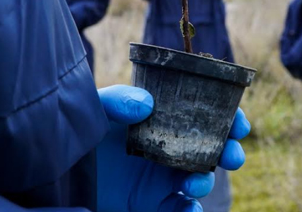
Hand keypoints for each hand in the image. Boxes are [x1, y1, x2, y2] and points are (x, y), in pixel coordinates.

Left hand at [96, 85, 249, 211]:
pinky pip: (182, 210)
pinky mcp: (153, 205)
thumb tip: (147, 104)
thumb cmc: (82, 131)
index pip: (207, 114)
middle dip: (229, 152)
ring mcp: (163, 178)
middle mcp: (171, 148)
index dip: (229, 118)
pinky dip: (190, 211)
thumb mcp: (97, 109)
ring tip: (194, 183)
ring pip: (200, 180)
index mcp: (166, 119)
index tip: (239, 124)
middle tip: (232, 156)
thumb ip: (118, 100)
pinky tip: (188, 208)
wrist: (62, 171)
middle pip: (213, 149)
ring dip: (206, 181)